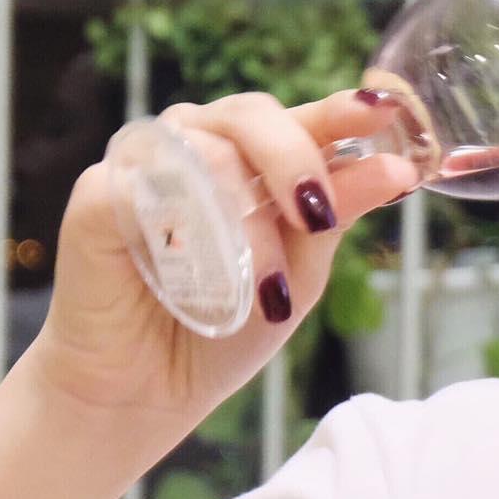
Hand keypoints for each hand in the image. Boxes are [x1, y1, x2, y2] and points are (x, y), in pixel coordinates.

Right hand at [21, 89, 419, 428]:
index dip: (341, 111)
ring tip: (263, 288)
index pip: (301, 119)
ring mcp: (146, 163)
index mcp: (253, 158)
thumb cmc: (227, 325)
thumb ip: (338, 214)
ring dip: (245, 224)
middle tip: (316, 215)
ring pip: (205, 150)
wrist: (150, 389)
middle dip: (294, 160)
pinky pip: (149, 185)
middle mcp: (199, 145)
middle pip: (251, 113)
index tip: (382, 109)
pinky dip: (186, 230)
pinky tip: (196, 270)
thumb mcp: (301, 272)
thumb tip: (399, 169)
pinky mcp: (100, 193)